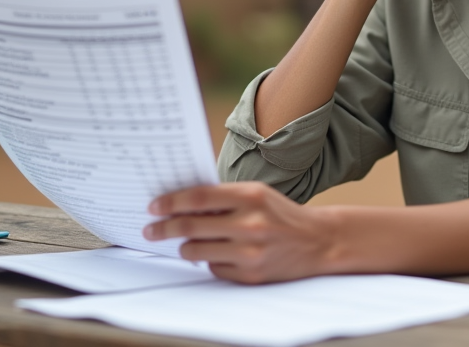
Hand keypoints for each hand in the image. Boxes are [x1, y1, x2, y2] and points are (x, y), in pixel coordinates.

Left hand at [145, 182, 336, 283]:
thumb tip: (181, 205)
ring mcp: (250, 252)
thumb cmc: (281, 215)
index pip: (199, 197)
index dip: (171, 202)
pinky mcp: (250, 275)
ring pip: (196, 251)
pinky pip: (213, 269)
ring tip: (187, 243)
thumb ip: (224, 198)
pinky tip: (221, 254)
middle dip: (164, 228)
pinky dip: (210, 261)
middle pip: (191, 226)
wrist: (318, 241)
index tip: (154, 207)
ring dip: (185, 247)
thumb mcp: (257, 195)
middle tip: (151, 230)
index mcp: (251, 196)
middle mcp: (250, 224)